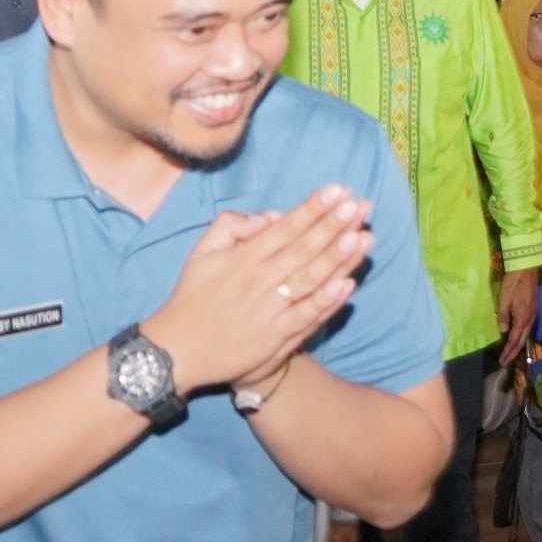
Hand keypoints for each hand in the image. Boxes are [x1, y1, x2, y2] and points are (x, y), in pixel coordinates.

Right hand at [147, 188, 372, 394]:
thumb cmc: (193, 297)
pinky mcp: (275, 336)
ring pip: (310, 279)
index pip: (286, 227)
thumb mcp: (202, 252)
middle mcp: (260, 279)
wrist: (179, 350)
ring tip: (362, 236)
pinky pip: (305, 316)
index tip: (339, 190)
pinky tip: (347, 285)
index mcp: (244, 257)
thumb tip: (269, 216)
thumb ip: (230, 226)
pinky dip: (326, 301)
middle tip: (361, 205)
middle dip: (335, 225)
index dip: (314, 208)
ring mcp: (269, 308)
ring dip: (338, 258)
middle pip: (304, 248)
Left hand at [498, 268, 540, 360]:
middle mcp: (530, 319)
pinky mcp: (533, 310)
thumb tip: (503, 332)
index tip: (501, 361)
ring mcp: (533, 314)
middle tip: (505, 362)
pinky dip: (522, 337)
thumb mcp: (504, 299)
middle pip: (522, 340)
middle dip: (513, 352)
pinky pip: (528, 328)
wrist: (526, 269)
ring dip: (518, 345)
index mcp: (522, 318)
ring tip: (511, 353)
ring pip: (526, 335)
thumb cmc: (513, 283)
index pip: (514, 340)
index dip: (508, 351)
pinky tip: (517, 337)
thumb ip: (503, 316)